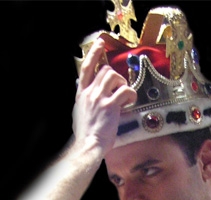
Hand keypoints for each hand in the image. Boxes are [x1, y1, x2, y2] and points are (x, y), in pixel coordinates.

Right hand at [72, 39, 137, 154]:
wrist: (87, 146)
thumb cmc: (86, 134)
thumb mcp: (79, 113)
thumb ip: (84, 101)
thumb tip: (85, 94)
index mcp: (81, 94)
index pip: (86, 67)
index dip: (93, 53)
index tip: (100, 44)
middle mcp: (89, 93)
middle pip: (104, 70)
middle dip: (116, 76)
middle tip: (120, 87)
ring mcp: (99, 98)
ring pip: (114, 76)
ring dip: (123, 83)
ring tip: (124, 96)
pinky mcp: (110, 106)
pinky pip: (125, 91)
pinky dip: (131, 94)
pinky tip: (130, 102)